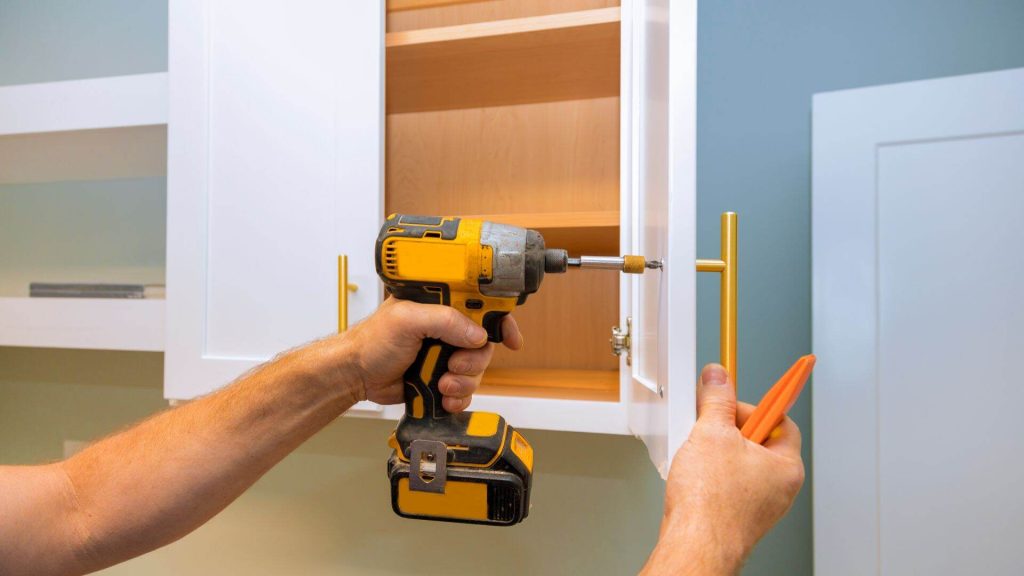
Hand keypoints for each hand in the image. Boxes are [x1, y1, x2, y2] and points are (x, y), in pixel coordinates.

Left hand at [340, 298, 522, 410]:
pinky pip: (465, 389)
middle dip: (475, 360)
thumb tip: (478, 335)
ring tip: (442, 384)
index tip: (511, 339)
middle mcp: (446, 327)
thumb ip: (445, 321)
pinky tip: (444, 397)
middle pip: (484, 343)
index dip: (500, 320)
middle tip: (455, 366)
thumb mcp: (408, 320)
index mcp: (440, 304)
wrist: (356, 375)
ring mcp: (444, 353)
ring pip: (477, 370)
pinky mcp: (440, 377)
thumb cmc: (372, 341)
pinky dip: (459, 396)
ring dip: (465, 381)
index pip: (481, 305)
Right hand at [641, 364, 804, 575]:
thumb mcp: (711, 433)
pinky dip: (711, 474)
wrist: (695, 544)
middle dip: (728, 429)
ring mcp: (759, 504)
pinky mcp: (738, 515)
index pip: (779, 419)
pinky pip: (728, 483)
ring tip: (698, 454)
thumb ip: (717, 399)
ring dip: (717, 452)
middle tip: (709, 426)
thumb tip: (719, 378)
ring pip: (740, 462)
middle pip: (757, 439)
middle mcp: (778, 487)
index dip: (752, 405)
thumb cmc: (711, 505)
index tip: (733, 397)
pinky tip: (694, 476)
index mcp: (786, 466)